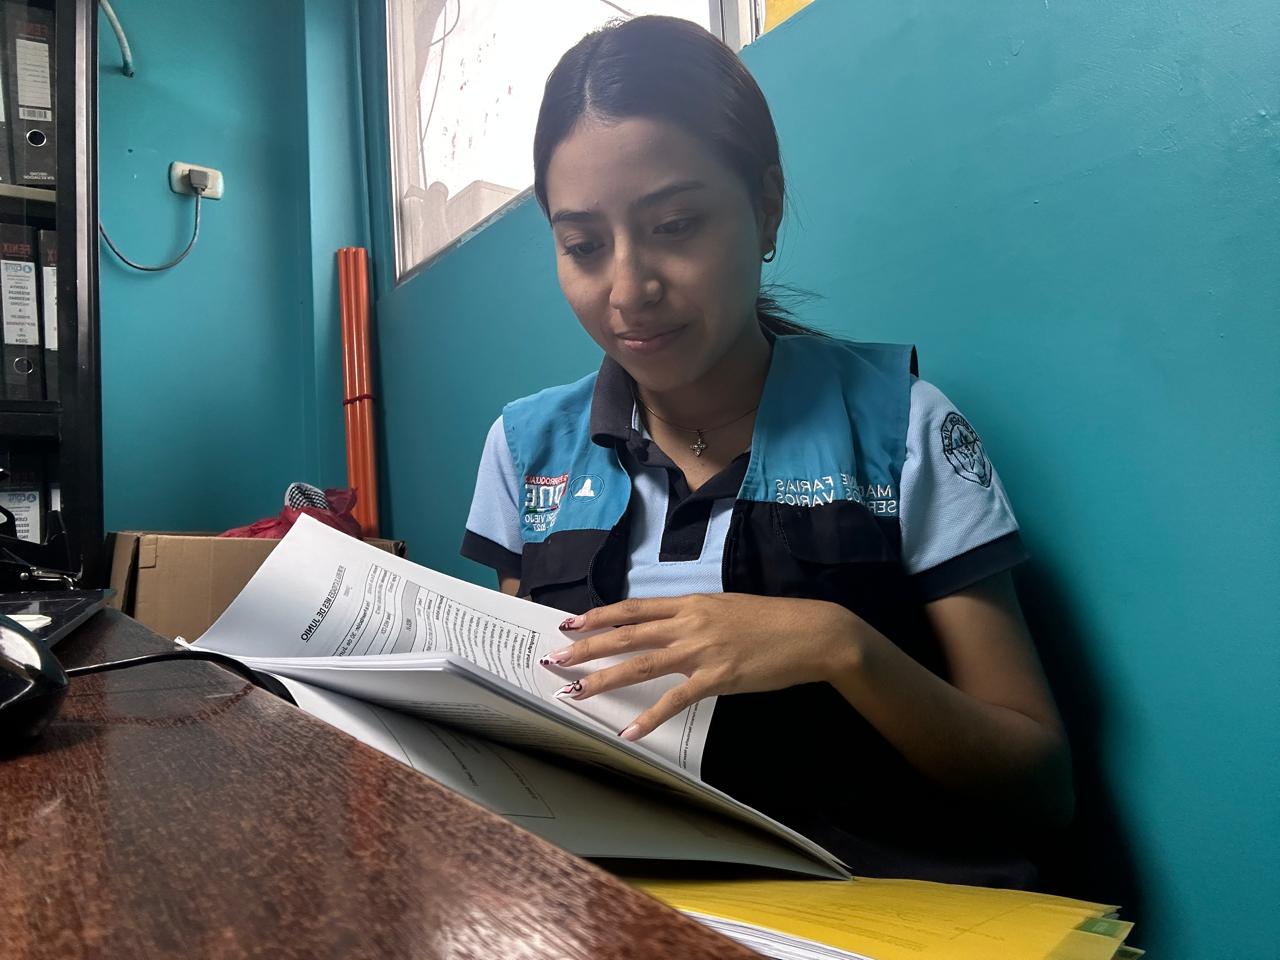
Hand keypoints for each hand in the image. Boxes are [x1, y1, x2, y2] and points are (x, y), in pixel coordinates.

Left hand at [540, 593, 862, 740]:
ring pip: (640, 663)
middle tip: (556, 656)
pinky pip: (674, 699)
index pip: (634, 608)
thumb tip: (674, 627)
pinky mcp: (717, 676)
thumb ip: (698, 617)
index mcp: (692, 603)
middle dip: (587, 646)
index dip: (600, 615)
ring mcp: (701, 649)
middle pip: (626, 633)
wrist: (811, 633)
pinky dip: (650, 718)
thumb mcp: (729, 608)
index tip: (571, 622)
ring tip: (575, 691)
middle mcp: (689, 622)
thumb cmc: (774, 621)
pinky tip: (630, 732)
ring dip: (603, 678)